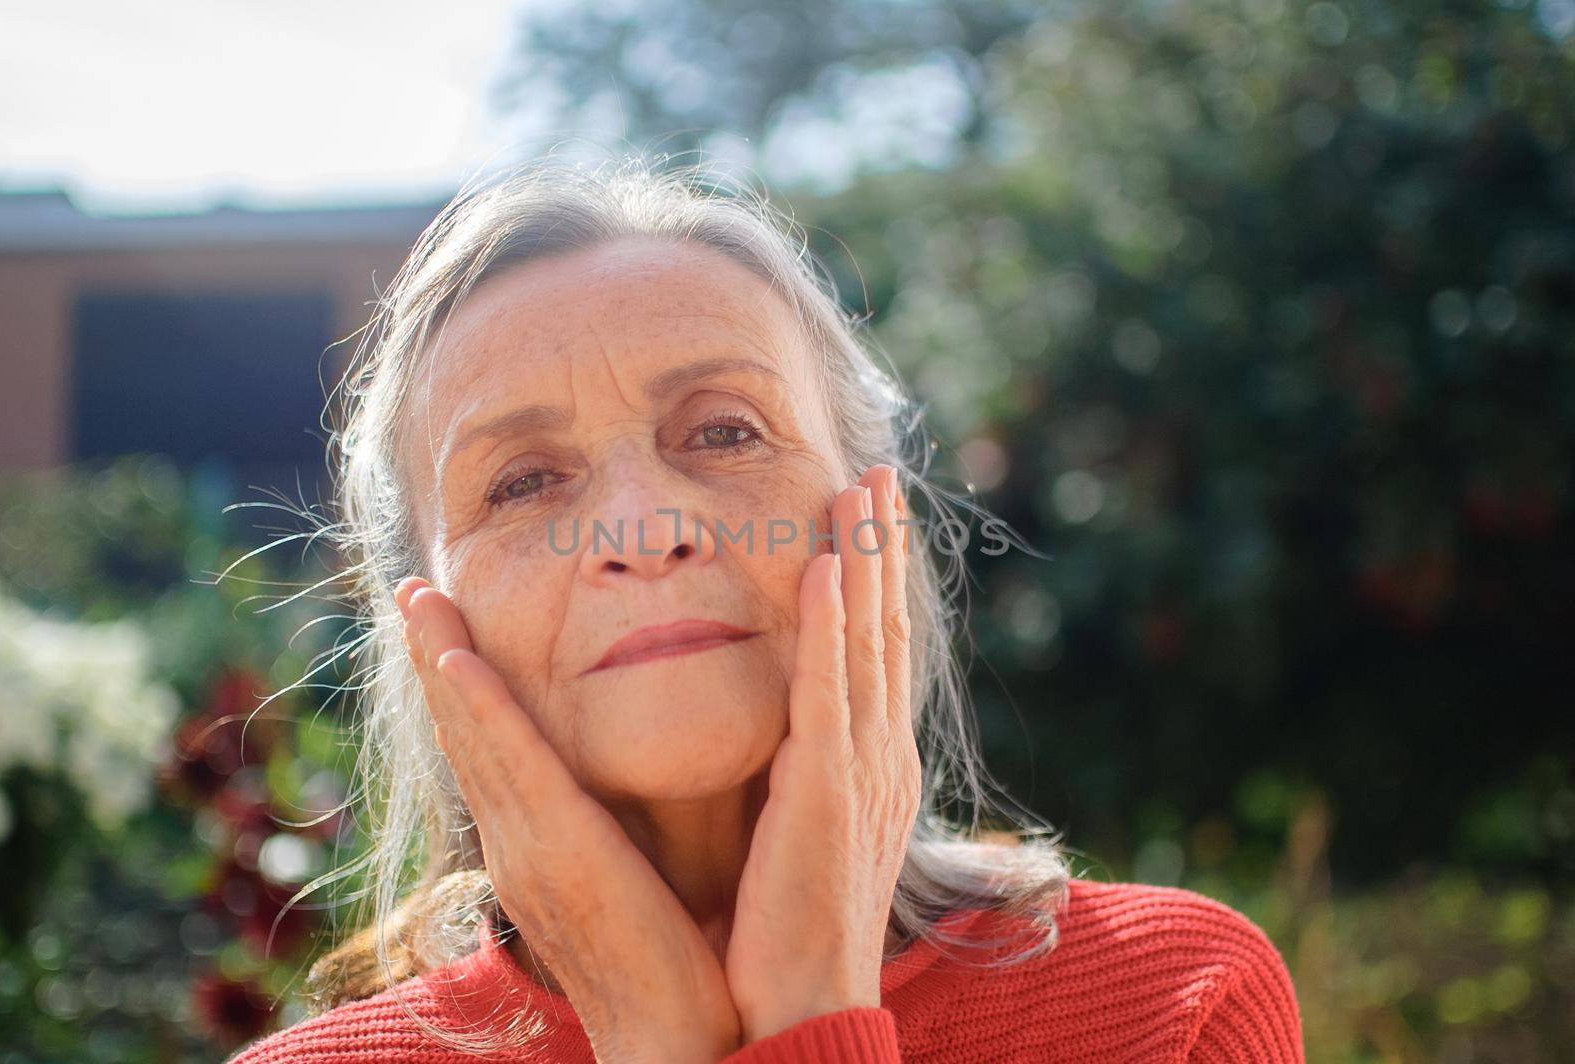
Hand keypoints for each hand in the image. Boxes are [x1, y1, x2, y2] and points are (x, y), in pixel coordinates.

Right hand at [397, 580, 742, 1062]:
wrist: (677, 1037)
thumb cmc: (671, 964)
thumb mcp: (632, 880)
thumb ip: (616, 833)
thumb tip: (629, 792)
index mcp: (538, 847)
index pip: (491, 750)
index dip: (463, 688)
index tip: (447, 626)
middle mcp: (516, 842)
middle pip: (464, 732)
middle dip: (434, 656)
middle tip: (410, 587)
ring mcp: (525, 848)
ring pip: (472, 734)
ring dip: (440, 659)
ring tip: (417, 595)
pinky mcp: (555, 852)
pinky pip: (509, 765)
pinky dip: (477, 708)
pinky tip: (453, 657)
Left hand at [723, 465, 920, 1041]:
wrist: (802, 1008)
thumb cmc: (789, 931)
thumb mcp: (804, 832)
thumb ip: (802, 772)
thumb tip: (782, 732)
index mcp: (872, 765)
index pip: (879, 652)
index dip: (878, 581)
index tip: (868, 517)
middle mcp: (880, 755)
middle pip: (886, 629)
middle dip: (883, 548)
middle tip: (880, 473)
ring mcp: (860, 770)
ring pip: (866, 642)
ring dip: (866, 560)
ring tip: (862, 488)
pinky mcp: (826, 791)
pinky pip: (828, 691)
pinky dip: (830, 626)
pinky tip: (825, 567)